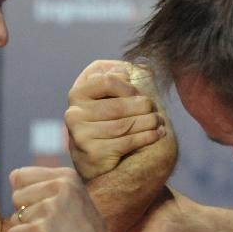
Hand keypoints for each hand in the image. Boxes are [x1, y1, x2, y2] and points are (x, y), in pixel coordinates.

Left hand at [7, 166, 117, 231]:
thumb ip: (47, 188)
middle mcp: (58, 188)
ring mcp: (48, 210)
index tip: (45, 211)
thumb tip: (13, 179)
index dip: (27, 197)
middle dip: (26, 216)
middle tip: (50, 229)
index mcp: (66, 177)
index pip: (20, 176)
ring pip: (14, 219)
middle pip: (16, 198)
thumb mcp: (74, 198)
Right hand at [65, 60, 166, 180]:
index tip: (139, 93)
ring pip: (124, 124)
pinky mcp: (92, 153)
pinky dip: (147, 137)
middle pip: (118, 105)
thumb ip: (117, 81)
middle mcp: (74, 114)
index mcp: (77, 94)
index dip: (128, 86)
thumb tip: (136, 68)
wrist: (94, 163)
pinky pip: (127, 142)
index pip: (106, 80)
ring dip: (148, 122)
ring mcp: (81, 135)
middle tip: (156, 110)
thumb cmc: (105, 123)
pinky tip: (157, 134)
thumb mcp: (106, 99)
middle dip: (143, 107)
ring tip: (159, 122)